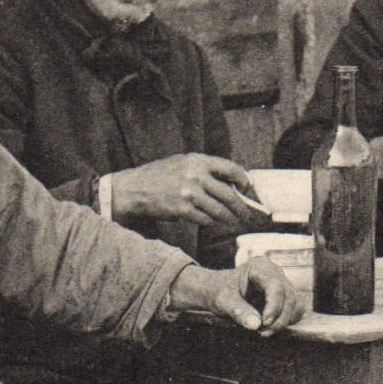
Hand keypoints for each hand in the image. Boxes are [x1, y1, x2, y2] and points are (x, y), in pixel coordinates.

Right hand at [109, 154, 263, 226]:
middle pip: (229, 194)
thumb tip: (229, 182)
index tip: (248, 190)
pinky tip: (213, 223)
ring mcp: (190, 193)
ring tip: (234, 222)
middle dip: (241, 208)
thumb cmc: (158, 176)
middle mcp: (196, 175)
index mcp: (198, 160)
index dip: (244, 181)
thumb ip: (204, 169)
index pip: (231, 169)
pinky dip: (212, 223)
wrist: (134, 189)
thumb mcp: (182, 162)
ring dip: (229, 219)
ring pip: (220, 210)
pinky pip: (206, 219)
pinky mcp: (183, 209)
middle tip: (247, 215)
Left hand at [167, 260, 305, 336]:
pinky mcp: (284, 297)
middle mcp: (275, 273)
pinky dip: (284, 322)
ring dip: (282, 322)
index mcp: (260, 267)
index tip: (263, 324)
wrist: (217, 292)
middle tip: (263, 333)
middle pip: (289, 297)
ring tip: (263, 332)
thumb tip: (255, 325)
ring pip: (294, 305)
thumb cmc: (219, 291)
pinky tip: (269, 328)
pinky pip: (293, 311)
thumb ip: (238, 311)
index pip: (276, 286)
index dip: (274, 307)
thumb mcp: (223, 301)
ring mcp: (282, 284)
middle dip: (279, 318)